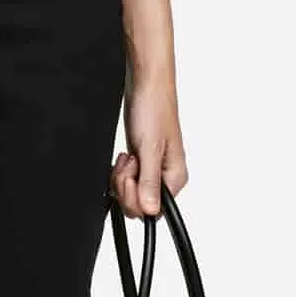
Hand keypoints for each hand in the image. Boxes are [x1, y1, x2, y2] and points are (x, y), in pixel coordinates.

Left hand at [110, 73, 187, 220]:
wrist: (145, 85)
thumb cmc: (154, 109)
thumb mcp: (149, 148)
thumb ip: (149, 182)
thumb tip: (151, 210)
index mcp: (175, 176)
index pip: (154, 210)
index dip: (136, 199)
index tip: (131, 177)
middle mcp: (166, 176)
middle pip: (140, 204)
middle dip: (125, 186)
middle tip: (129, 163)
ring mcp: (152, 169)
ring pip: (130, 192)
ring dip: (121, 177)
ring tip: (127, 157)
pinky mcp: (141, 161)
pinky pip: (126, 180)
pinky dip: (119, 171)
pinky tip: (124, 157)